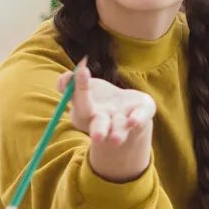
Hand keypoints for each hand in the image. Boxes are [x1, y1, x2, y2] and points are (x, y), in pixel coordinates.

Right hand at [61, 59, 155, 181]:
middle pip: (99, 126)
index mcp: (86, 114)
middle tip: (97, 136)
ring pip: (119, 127)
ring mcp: (123, 120)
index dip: (80, 87)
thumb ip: (70, 83)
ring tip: (116, 139)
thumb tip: (66, 78)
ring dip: (118, 132)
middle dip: (98, 130)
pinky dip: (137, 119)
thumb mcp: (83, 89)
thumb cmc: (99, 99)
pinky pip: (141, 117)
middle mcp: (104, 120)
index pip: (81, 105)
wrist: (127, 108)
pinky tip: (133, 122)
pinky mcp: (141, 113)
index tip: (83, 69)